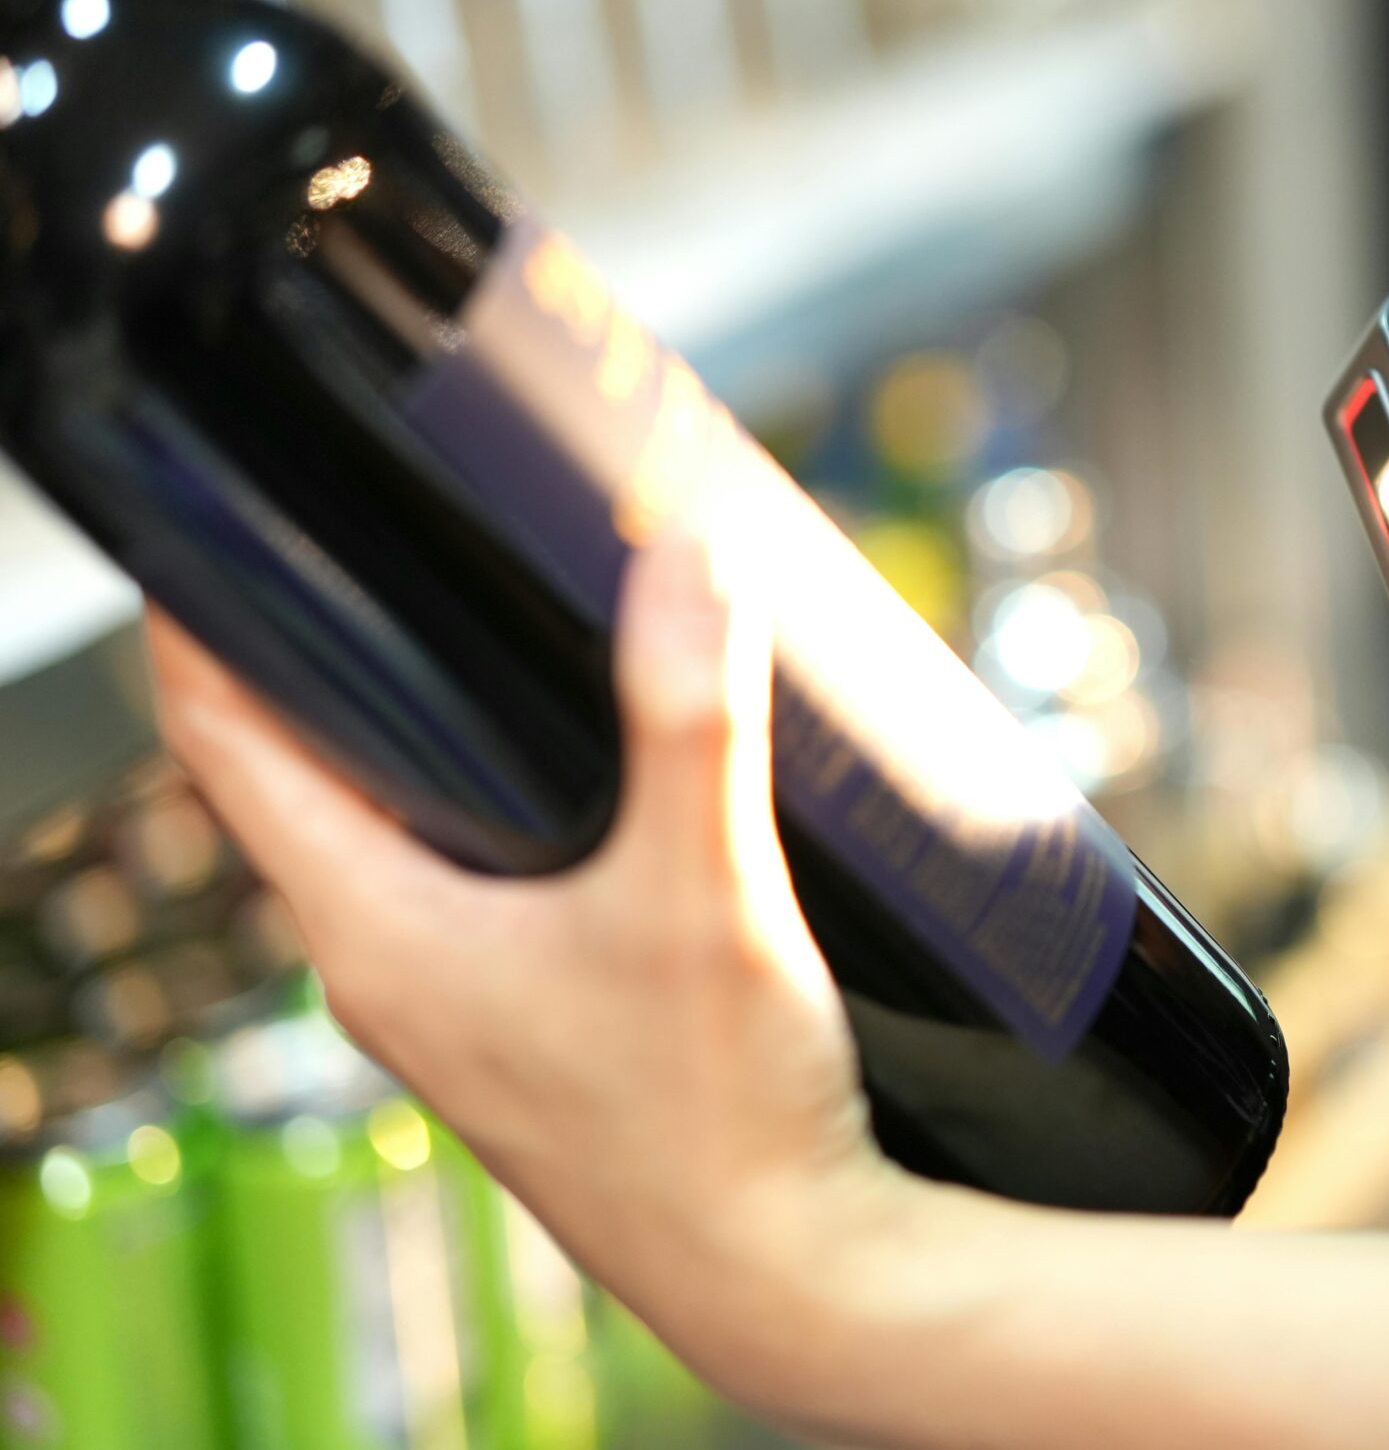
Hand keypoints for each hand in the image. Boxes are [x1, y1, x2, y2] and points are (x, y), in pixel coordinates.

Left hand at [146, 525, 904, 1416]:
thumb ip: (691, 717)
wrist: (783, 1272)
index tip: (226, 516)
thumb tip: (684, 556)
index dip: (207, 616)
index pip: (222, 738)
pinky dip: (489, 809)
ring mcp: (452, 1007)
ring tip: (486, 633)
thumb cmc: (718, 1109)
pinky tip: (585, 782)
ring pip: (391, 832)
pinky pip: (465, 885)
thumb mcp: (705, 892)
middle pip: (301, 774)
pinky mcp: (523, 1029)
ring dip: (420, 737)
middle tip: (395, 538)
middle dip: (335, 656)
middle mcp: (385, 968)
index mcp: (372, 928)